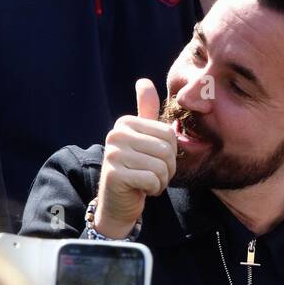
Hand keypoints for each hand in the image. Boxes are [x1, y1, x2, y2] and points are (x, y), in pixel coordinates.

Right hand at [95, 79, 176, 237]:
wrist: (118, 203)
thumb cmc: (137, 169)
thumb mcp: (143, 138)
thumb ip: (145, 112)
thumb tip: (144, 81)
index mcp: (125, 123)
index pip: (169, 134)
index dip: (170, 153)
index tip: (155, 160)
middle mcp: (115, 135)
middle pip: (166, 150)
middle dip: (167, 168)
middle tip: (152, 174)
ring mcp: (113, 154)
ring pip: (160, 166)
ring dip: (160, 180)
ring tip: (146, 182)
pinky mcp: (114, 175)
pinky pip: (152, 179)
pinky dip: (153, 189)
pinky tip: (141, 190)